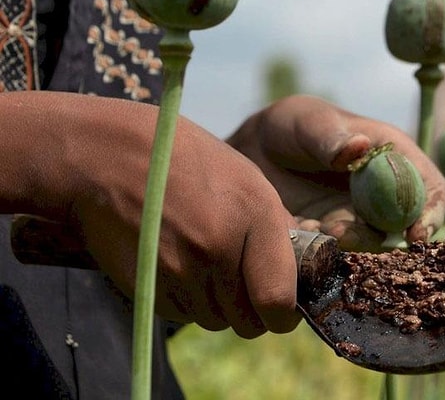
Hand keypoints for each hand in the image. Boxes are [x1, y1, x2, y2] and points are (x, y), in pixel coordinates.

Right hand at [0, 92, 299, 337]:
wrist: (110, 158)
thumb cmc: (186, 164)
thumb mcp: (245, 179)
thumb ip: (275, 226)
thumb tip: (298, 272)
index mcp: (256, 215)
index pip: (279, 300)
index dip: (283, 314)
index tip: (281, 310)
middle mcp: (221, 247)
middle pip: (248, 321)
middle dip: (251, 313)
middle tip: (242, 287)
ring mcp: (182, 270)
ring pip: (215, 320)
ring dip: (216, 305)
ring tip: (204, 264)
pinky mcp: (149, 286)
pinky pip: (183, 315)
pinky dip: (186, 301)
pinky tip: (177, 265)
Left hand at [227, 95, 444, 250]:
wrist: (254, 153)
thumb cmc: (292, 126)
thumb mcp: (309, 122)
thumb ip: (331, 137)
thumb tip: (359, 147)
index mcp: (395, 158)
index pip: (431, 188)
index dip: (431, 212)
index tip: (415, 232)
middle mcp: (385, 194)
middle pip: (405, 228)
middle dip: (379, 238)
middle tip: (341, 233)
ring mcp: (361, 220)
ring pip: (370, 247)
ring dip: (346, 245)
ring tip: (311, 226)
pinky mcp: (334, 240)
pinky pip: (338, 256)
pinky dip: (319, 252)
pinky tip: (295, 231)